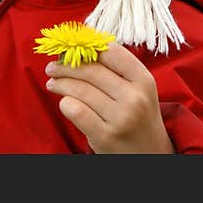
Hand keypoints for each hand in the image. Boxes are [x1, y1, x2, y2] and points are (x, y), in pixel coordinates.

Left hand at [45, 42, 173, 153]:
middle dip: (66, 65)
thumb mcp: (139, 90)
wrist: (150, 155)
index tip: (72, 48)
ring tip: (53, 83)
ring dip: (60, 83)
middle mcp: (134, 97)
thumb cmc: (139, 117)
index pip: (111, 51)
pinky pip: (76, 111)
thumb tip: (82, 46)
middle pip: (91, 69)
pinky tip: (64, 103)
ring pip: (80, 90)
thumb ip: (117, 70)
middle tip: (53, 66)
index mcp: (144, 80)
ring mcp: (121, 118)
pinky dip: (65, 103)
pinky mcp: (105, 136)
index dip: (87, 46)